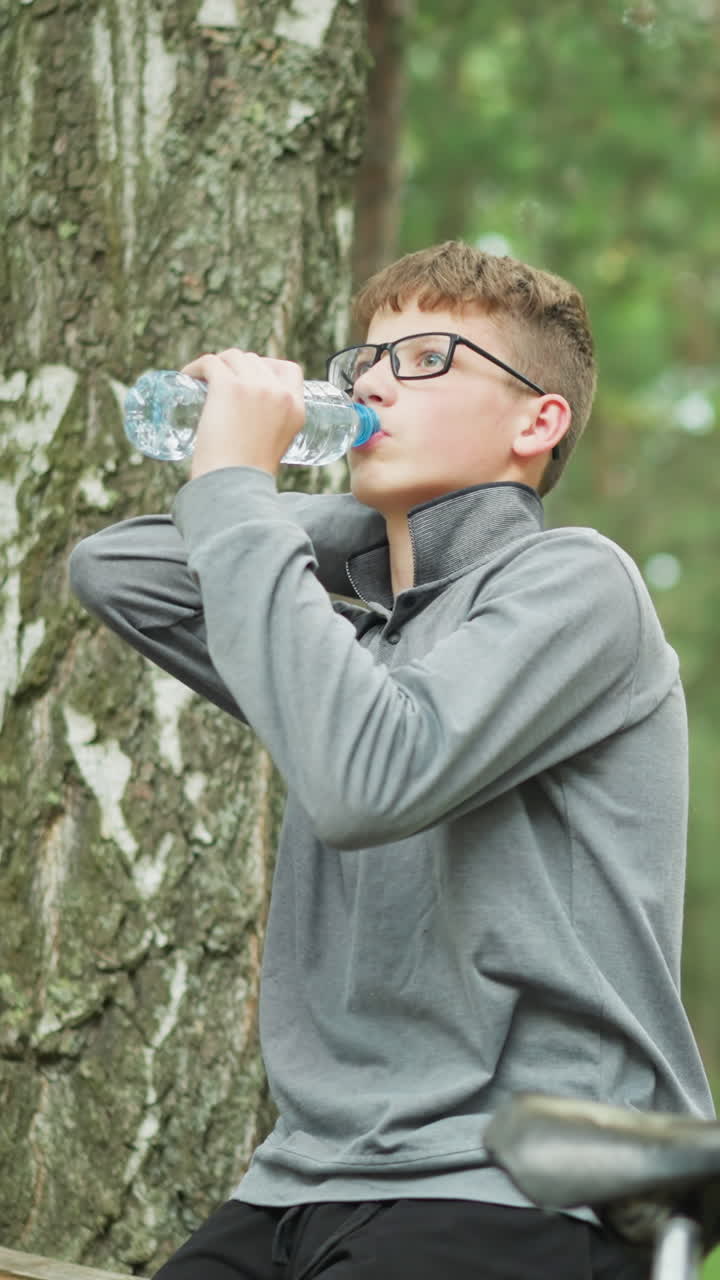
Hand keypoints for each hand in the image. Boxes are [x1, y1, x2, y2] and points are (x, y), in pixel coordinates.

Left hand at [180, 348, 304, 479]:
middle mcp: (279, 392)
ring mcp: (254, 386)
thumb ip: (271, 432)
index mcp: (295, 408)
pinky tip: (188, 376)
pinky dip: (196, 367)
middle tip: (218, 384)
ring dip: (217, 364)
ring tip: (201, 379)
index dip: (267, 367)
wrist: (234, 485)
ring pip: (232, 357)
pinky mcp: (228, 386)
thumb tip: (249, 428)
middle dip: (236, 368)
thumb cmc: (247, 477)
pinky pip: (210, 362)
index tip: (249, 377)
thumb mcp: (274, 450)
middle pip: (255, 361)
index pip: (288, 370)